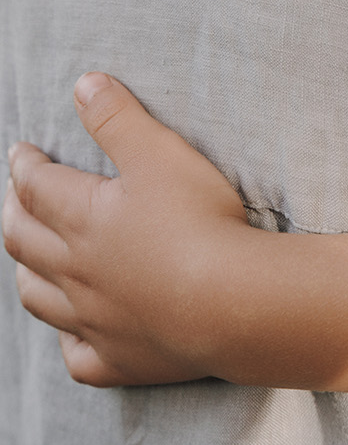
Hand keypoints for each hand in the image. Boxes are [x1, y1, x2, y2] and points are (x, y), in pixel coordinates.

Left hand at [2, 73, 252, 386]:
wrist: (229, 303)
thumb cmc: (196, 221)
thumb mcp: (159, 152)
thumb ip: (118, 118)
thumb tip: (83, 85)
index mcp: (82, 218)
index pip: (37, 186)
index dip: (24, 165)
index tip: (19, 150)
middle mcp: (75, 271)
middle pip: (24, 241)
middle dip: (13, 212)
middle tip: (13, 195)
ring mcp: (93, 320)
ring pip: (39, 298)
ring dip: (26, 271)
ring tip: (27, 256)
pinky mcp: (118, 359)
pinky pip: (77, 356)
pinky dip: (67, 339)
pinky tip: (74, 330)